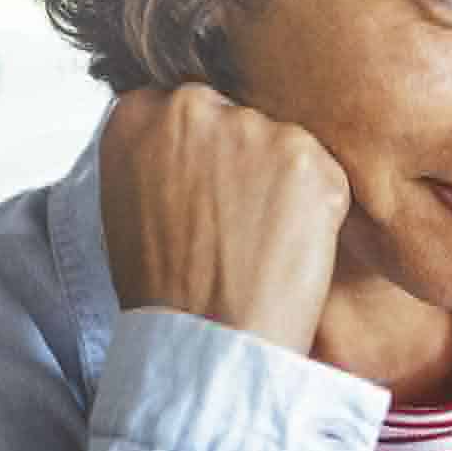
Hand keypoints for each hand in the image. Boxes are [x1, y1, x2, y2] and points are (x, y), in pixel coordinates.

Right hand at [99, 84, 351, 357]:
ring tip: (260, 246)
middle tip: (237, 225)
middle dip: (243, 162)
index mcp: (137, 113)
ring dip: (282, 186)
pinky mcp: (307, 156)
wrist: (205, 344)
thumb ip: (158, 158)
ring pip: (281, 145)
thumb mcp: (128, 207)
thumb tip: (193, 146)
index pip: (183, 109)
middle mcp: (191, 106)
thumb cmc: (164, 292)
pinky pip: (323, 175)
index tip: (203, 192)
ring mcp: (252, 128)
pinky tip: (288, 251)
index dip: (200, 155)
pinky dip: (318, 211)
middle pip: (236, 118)